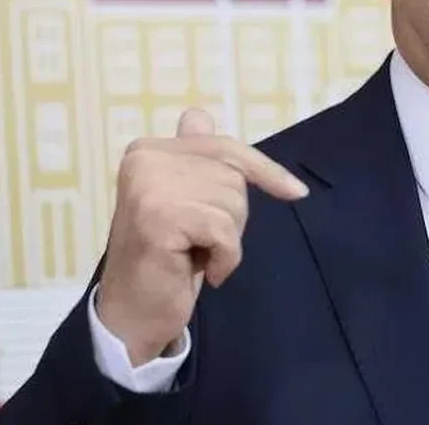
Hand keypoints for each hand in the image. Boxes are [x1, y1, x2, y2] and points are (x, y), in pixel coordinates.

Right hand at [95, 107, 307, 365]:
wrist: (132, 313)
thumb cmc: (165, 257)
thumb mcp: (184, 200)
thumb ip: (195, 159)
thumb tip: (199, 115)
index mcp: (148, 149)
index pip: (227, 147)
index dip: (264, 171)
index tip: (296, 192)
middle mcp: (146, 159)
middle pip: (234, 179)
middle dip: (230, 216)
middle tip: (196, 241)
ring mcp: (150, 187)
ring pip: (234, 204)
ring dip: (225, 239)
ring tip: (191, 253)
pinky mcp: (161, 218)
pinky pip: (226, 232)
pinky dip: (225, 257)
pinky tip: (200, 271)